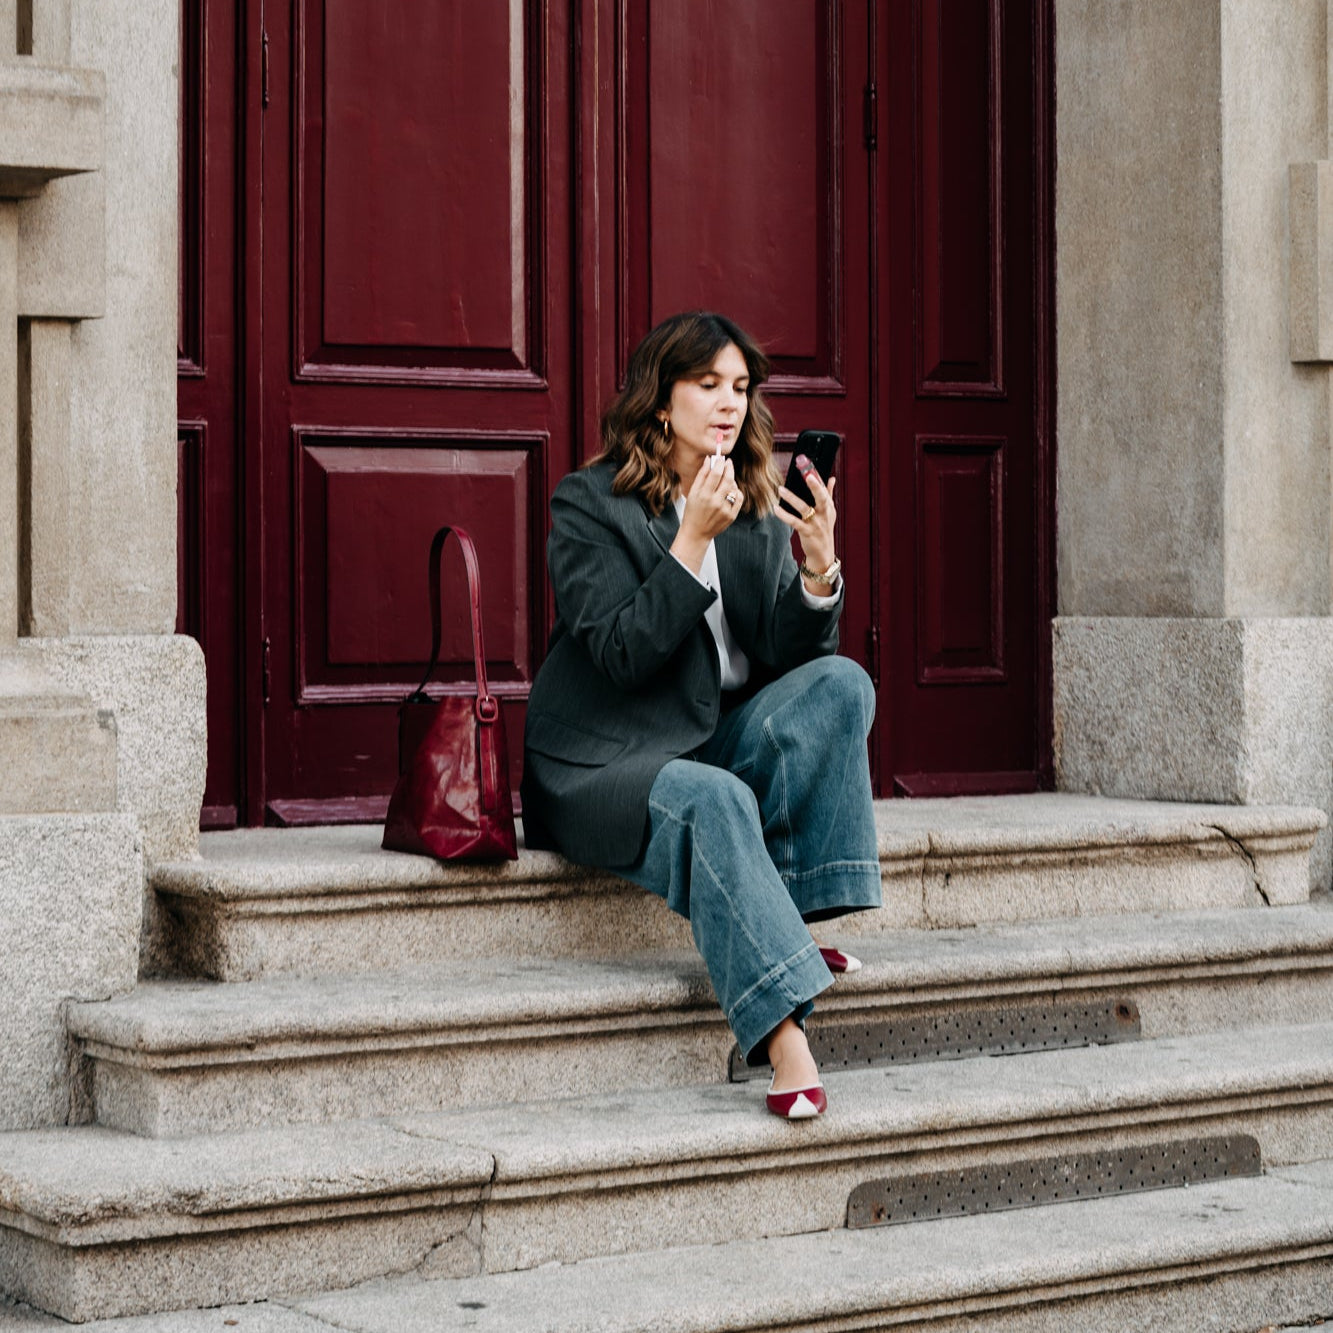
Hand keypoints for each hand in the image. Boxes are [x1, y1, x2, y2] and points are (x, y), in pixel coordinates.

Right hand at [671, 453, 741, 572]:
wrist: (696, 533)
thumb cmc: (692, 512)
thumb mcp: (692, 493)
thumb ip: (701, 475)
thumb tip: (709, 459)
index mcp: (704, 495)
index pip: (716, 474)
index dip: (720, 463)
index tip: (722, 459)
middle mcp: (715, 502)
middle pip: (728, 479)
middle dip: (729, 468)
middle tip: (728, 463)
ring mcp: (725, 510)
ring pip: (734, 488)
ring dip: (731, 481)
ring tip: (726, 480)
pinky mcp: (731, 516)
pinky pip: (739, 498)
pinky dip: (736, 492)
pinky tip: (731, 491)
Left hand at [776, 454, 836, 575]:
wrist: (823, 554)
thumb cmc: (824, 529)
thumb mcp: (829, 512)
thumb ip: (829, 494)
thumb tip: (831, 478)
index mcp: (829, 507)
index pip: (825, 489)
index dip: (818, 478)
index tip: (810, 467)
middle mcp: (824, 514)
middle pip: (822, 498)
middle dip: (816, 486)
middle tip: (807, 475)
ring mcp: (816, 524)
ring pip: (805, 509)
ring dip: (793, 498)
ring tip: (781, 489)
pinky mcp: (807, 533)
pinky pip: (795, 523)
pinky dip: (785, 516)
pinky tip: (776, 509)